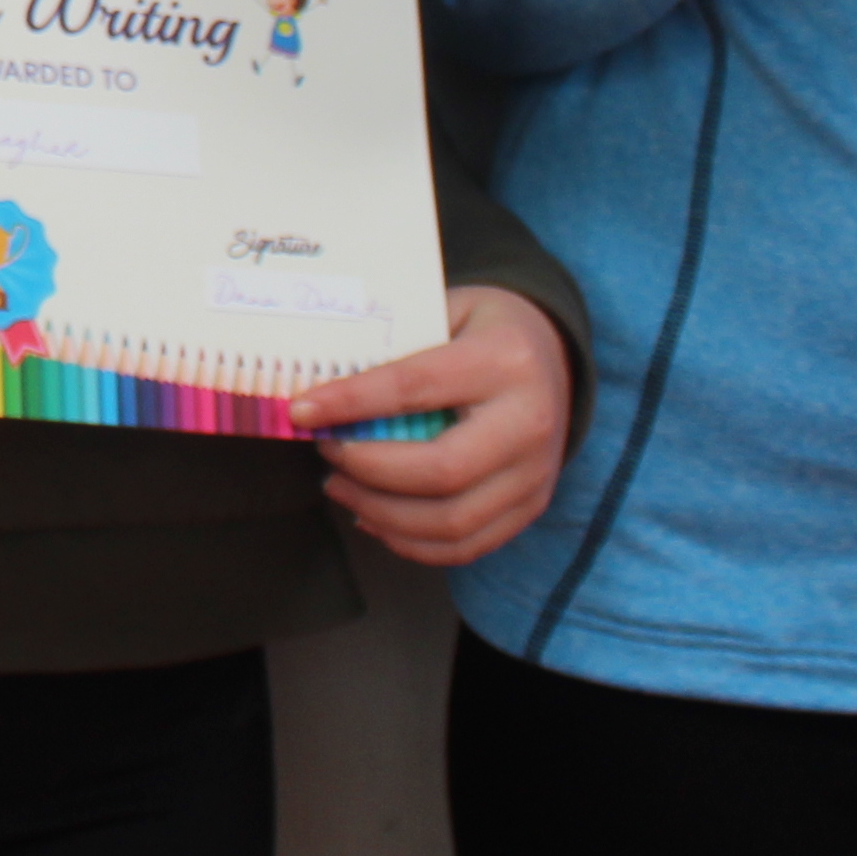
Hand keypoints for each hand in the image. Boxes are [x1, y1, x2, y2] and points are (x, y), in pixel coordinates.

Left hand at [293, 286, 568, 567]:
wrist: (555, 354)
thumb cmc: (482, 329)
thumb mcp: (443, 310)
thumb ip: (393, 346)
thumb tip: (320, 391)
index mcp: (504, 360)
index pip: (415, 388)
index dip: (351, 403)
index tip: (301, 411)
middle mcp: (530, 422)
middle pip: (440, 470)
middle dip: (367, 469)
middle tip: (326, 452)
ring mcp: (536, 472)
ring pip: (451, 521)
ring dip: (380, 513)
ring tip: (340, 488)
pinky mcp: (532, 506)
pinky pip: (466, 545)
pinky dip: (410, 541)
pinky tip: (373, 518)